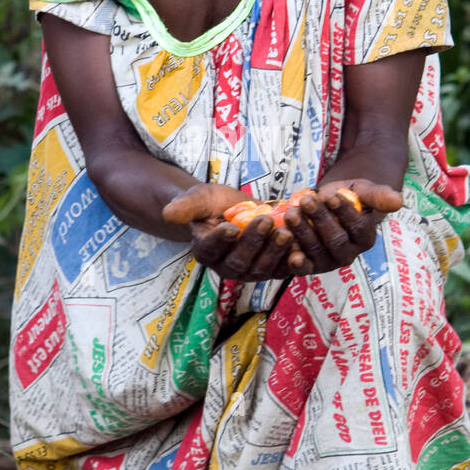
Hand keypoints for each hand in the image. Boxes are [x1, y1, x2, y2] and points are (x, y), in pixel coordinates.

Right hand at [162, 183, 313, 281]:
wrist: (238, 208)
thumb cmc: (214, 203)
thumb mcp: (200, 198)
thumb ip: (187, 206)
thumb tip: (168, 213)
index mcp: (205, 251)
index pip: (211, 249)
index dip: (220, 240)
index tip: (229, 227)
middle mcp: (226, 267)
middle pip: (239, 262)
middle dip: (253, 243)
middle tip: (266, 222)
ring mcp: (251, 271)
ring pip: (262, 268)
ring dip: (275, 252)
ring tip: (285, 232)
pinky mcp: (272, 269)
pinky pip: (282, 269)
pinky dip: (292, 262)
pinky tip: (301, 248)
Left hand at [283, 178, 402, 275]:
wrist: (325, 202)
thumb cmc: (347, 195)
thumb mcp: (363, 190)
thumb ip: (378, 195)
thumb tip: (398, 200)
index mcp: (365, 238)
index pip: (356, 227)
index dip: (344, 212)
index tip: (333, 196)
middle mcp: (348, 254)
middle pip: (335, 240)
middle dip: (320, 219)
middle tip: (307, 201)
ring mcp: (327, 262)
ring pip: (316, 251)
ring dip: (302, 231)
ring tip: (291, 212)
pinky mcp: (308, 265)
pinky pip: (301, 265)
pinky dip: (292, 255)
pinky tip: (284, 241)